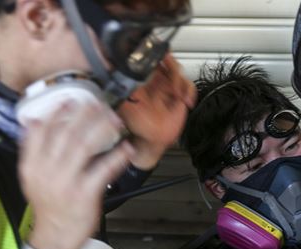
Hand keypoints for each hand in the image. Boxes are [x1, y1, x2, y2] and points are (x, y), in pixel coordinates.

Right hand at [20, 101, 132, 248]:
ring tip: (114, 119)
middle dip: (84, 115)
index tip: (70, 99)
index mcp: (32, 165)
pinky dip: (117, 157)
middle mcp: (47, 171)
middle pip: (66, 134)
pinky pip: (104, 170)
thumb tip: (32, 120)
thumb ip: (32, 150)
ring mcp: (67, 182)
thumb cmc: (48, 205)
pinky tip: (126, 149)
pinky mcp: (85, 194)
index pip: (40, 131)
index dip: (56, 113)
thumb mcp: (31, 177)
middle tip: (99, 103)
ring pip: (85, 147)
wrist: (54, 237)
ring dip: (102, 129)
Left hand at [117, 53, 195, 170]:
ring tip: (178, 95)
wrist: (152, 140)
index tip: (160, 59)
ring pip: (179, 72)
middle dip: (173, 69)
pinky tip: (185, 101)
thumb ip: (119, 92)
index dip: (156, 55)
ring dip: (181, 82)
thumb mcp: (124, 107)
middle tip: (172, 82)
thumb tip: (110, 79)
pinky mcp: (179, 95)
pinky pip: (188, 86)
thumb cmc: (138, 125)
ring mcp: (167, 86)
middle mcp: (154, 80)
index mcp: (141, 79)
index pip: (149, 58)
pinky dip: (189, 91)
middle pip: (168, 61)